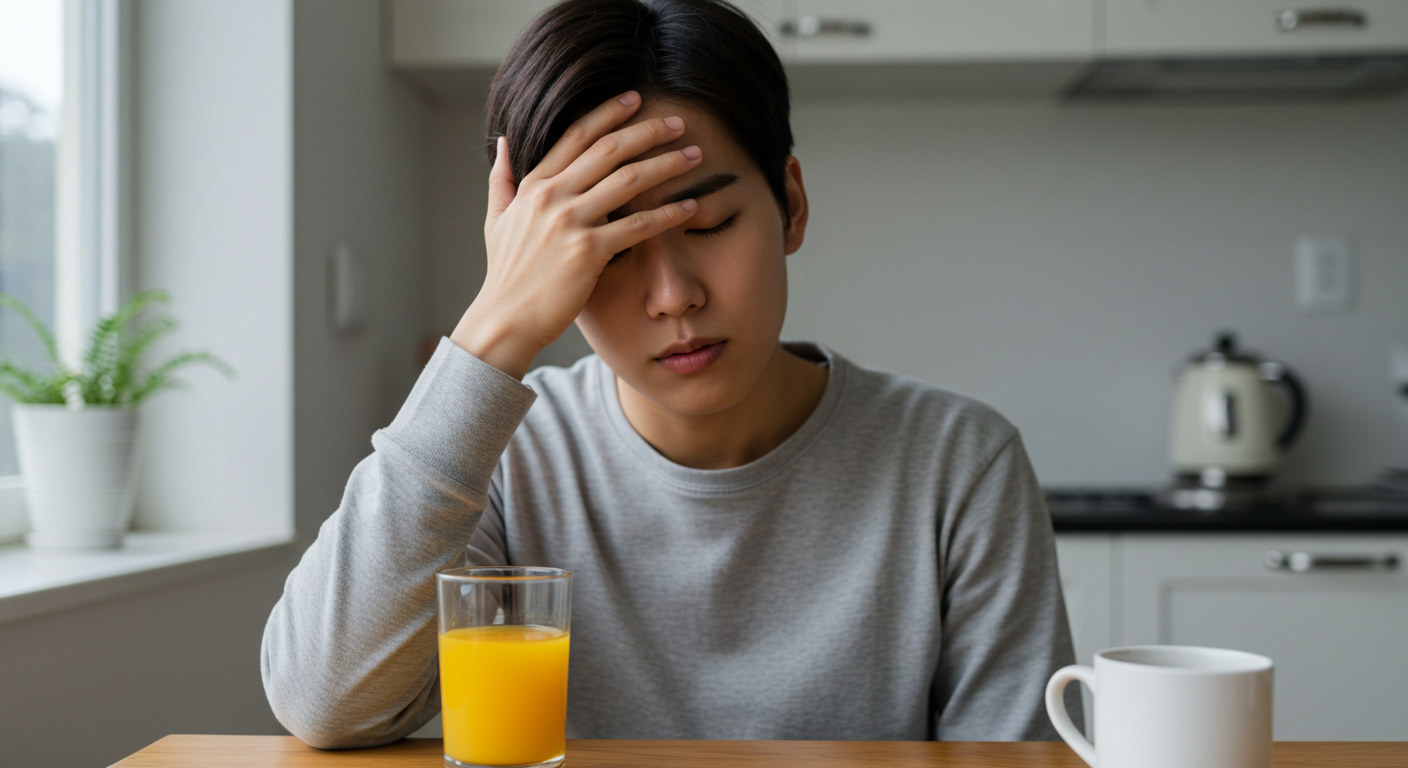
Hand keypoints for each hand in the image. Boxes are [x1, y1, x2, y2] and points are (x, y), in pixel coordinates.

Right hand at [451, 92, 702, 379]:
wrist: (506, 319)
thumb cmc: (506, 275)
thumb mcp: (496, 220)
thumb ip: (502, 180)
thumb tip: (502, 143)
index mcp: (534, 185)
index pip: (576, 135)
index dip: (608, 113)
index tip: (635, 99)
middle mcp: (552, 197)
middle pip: (609, 149)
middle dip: (648, 131)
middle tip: (678, 123)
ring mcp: (570, 223)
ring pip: (628, 180)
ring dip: (666, 164)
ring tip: (694, 156)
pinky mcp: (588, 252)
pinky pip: (638, 226)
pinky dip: (668, 214)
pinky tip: (690, 206)